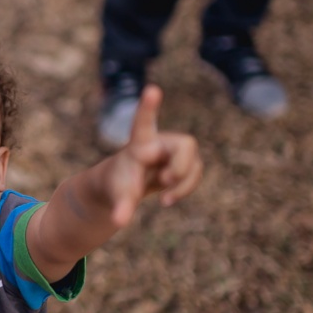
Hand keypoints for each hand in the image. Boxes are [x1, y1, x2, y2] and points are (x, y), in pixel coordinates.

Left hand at [106, 85, 202, 226]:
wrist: (122, 186)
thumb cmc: (117, 185)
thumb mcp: (117, 196)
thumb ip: (119, 207)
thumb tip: (119, 222)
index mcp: (139, 145)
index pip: (144, 123)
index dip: (148, 108)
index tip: (151, 90)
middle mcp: (159, 143)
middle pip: (186, 144)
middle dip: (183, 166)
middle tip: (166, 182)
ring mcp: (173, 152)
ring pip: (195, 162)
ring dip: (184, 183)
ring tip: (163, 200)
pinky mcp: (181, 163)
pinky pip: (195, 173)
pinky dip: (186, 188)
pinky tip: (167, 198)